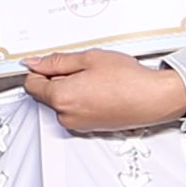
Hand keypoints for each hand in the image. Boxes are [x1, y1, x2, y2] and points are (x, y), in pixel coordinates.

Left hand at [18, 48, 185, 134]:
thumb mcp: (89, 58)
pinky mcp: (89, 128)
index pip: (31, 84)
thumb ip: (57, 61)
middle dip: (57, 79)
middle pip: (46, 94)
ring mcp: (78, 124)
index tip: (47, 63)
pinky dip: (82, 99)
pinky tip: (101, 90)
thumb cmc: (128, 80)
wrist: (154, 98)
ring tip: (95, 79)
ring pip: (62, 102)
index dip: (38, 70)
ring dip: (71, 89)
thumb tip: (35, 63)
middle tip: (81, 68)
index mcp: (61, 97)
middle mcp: (66, 116)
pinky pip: (76, 110)